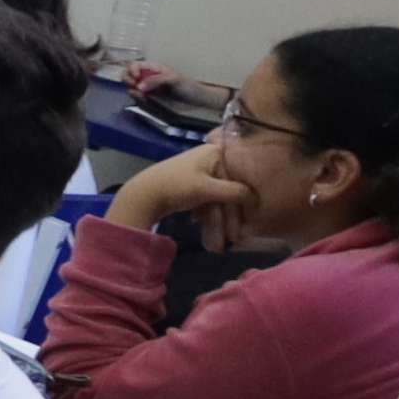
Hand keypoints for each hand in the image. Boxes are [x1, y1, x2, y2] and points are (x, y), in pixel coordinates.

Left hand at [108, 137, 249, 237]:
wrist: (141, 196)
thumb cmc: (176, 186)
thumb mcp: (208, 189)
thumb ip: (234, 192)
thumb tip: (256, 197)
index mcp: (215, 154)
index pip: (240, 175)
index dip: (247, 197)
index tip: (253, 217)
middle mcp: (210, 160)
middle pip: (228, 191)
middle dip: (229, 218)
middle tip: (233, 239)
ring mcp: (200, 174)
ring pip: (217, 199)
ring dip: (218, 222)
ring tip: (217, 244)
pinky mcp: (191, 186)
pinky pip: (207, 201)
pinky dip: (207, 216)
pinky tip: (203, 227)